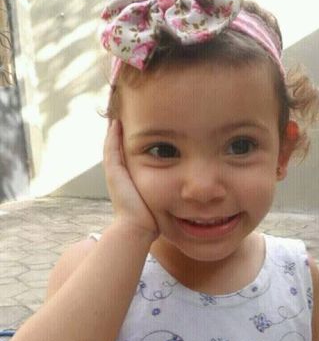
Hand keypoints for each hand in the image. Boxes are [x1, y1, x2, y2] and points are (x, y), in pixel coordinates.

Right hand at [103, 119, 158, 240]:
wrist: (138, 227)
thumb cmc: (152, 217)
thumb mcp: (160, 197)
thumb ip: (167, 189)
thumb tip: (185, 188)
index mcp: (128, 178)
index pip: (128, 153)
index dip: (132, 139)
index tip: (139, 126)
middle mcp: (119, 173)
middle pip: (117, 146)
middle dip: (121, 131)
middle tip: (124, 113)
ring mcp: (114, 172)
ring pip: (112, 144)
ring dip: (115, 129)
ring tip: (119, 112)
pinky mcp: (113, 172)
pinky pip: (111, 149)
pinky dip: (113, 135)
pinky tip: (117, 123)